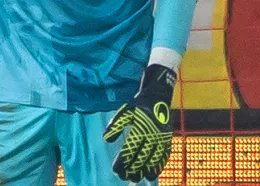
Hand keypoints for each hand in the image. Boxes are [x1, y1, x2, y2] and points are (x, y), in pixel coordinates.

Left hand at [102, 64, 176, 181]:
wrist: (159, 96)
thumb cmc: (139, 104)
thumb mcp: (124, 112)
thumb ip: (115, 125)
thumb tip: (106, 139)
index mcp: (140, 129)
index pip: (129, 149)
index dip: (123, 161)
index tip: (116, 170)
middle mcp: (152, 135)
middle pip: (142, 157)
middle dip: (133, 169)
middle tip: (125, 177)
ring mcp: (162, 138)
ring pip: (154, 159)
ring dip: (146, 170)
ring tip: (138, 178)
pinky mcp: (168, 139)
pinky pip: (164, 155)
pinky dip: (159, 165)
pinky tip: (153, 172)